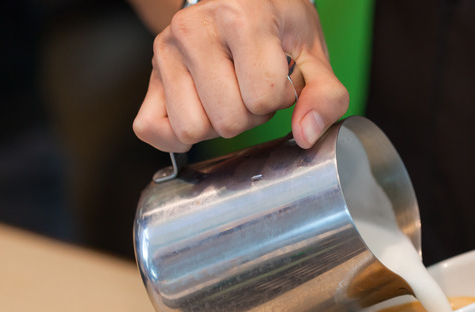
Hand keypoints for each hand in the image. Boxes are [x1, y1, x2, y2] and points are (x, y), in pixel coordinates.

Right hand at [133, 0, 348, 151]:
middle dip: (249, 114)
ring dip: (217, 124)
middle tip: (252, 88)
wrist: (239, 2)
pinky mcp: (149, 75)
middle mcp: (195, 29)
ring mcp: (166, 51)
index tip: (278, 77)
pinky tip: (201, 110)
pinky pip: (152, 130)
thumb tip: (306, 135)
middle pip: (228, 120)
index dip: (279, 99)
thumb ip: (325, 96)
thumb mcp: (312, 54)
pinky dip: (178, 134)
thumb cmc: (277, 28)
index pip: (263, 96)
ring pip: (192, 129)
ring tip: (229, 94)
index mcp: (242, 18)